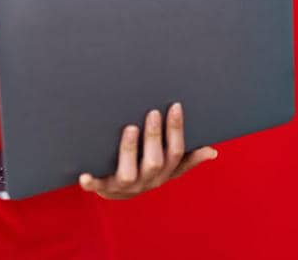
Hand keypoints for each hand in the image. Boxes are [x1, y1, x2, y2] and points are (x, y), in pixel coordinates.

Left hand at [78, 102, 217, 199]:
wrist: (116, 192)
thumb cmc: (145, 171)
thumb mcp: (168, 168)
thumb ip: (188, 159)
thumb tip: (213, 151)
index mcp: (164, 173)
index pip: (176, 152)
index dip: (176, 130)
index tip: (175, 105)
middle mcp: (147, 181)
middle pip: (154, 162)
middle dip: (154, 137)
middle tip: (152, 112)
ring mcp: (125, 186)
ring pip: (129, 173)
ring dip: (130, 150)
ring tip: (129, 128)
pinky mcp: (104, 188)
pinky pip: (97, 186)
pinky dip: (91, 182)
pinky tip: (83, 174)